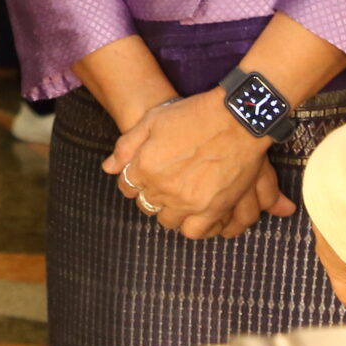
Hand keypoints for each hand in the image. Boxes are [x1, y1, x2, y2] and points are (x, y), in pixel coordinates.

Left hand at [107, 90, 296, 239]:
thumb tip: (108, 168)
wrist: (236, 119)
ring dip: (171, 212)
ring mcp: (188, 202)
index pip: (127, 187)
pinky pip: (195, 231)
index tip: (143, 176)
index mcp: (145, 167)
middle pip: (147, 205)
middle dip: (151, 196)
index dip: (133, 181)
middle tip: (165, 185)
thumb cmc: (194, 114)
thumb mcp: (153, 120)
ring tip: (180, 200)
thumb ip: (127, 145)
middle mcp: (163, 189)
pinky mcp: (213, 209)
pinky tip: (196, 213)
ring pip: (169, 221)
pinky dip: (193, 225)